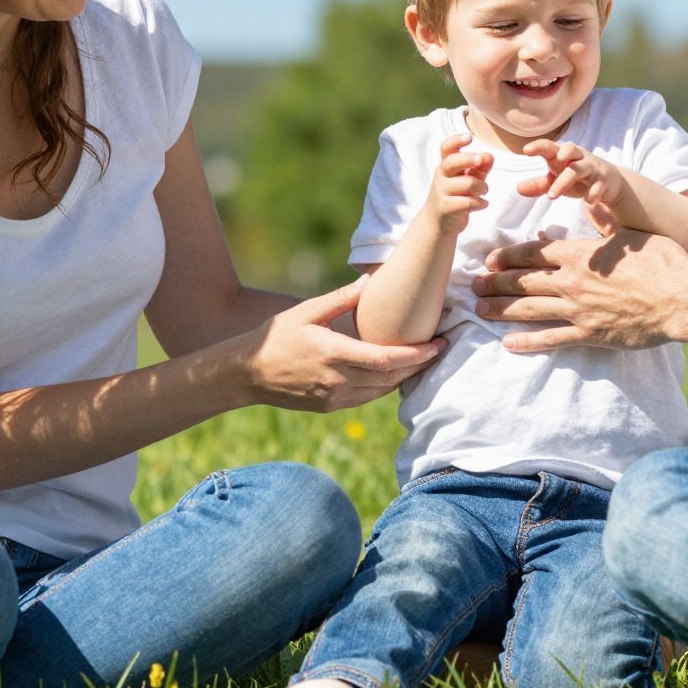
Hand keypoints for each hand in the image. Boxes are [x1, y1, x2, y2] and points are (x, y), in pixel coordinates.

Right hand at [242, 280, 442, 411]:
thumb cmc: (276, 336)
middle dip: (419, 365)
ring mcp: (334, 397)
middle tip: (440, 349)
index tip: (437, 345)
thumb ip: (340, 299)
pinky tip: (393, 372)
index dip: (416, 354)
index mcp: (333, 353)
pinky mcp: (330, 407)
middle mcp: (337, 380)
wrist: (247, 374)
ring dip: (404, 377)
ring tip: (422, 359)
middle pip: (391, 377)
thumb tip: (369, 280)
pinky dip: (384, 385)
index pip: (386, 358)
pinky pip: (366, 398)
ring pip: (381, 391)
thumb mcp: (306, 311)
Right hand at [424, 132, 492, 236]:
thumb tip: (490, 155)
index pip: (446, 148)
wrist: (437, 222)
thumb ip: (479, 167)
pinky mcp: (446, 208)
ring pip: (467, 183)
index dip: (456, 140)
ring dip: (482, 187)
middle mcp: (442, 176)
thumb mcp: (467, 179)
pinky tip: (482, 204)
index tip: (469, 137)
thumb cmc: (455, 196)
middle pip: (452, 161)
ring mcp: (441, 192)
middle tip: (481, 159)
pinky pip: (468, 202)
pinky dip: (480, 203)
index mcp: (446, 166)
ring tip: (484, 191)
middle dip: (469, 158)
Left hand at [471, 229, 687, 352]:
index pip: (533, 252)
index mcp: (579, 253)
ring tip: (480, 308)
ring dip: (501, 309)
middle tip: (473, 284)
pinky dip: (528, 342)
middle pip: (523, 280)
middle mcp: (572, 280)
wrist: (682, 298)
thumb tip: (591, 201)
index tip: (489, 259)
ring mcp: (578, 309)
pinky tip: (508, 344)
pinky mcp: (589, 334)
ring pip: (529, 309)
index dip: (507, 256)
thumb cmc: (662, 262)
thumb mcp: (630, 234)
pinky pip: (551, 340)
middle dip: (494, 282)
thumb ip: (604, 221)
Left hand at [518, 140, 624, 232]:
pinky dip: (593, 193)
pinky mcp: (604, 181)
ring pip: (579, 169)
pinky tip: (588, 201)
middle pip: (569, 151)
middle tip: (546, 170)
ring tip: (551, 196)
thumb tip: (518, 189)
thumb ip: (539, 184)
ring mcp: (592, 168)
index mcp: (564, 155)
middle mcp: (579, 157)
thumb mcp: (556, 180)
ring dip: (564, 181)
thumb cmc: (576, 178)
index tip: (525, 150)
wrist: (609, 182)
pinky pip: (599, 186)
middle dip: (559, 158)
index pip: (551, 146)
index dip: (539, 146)